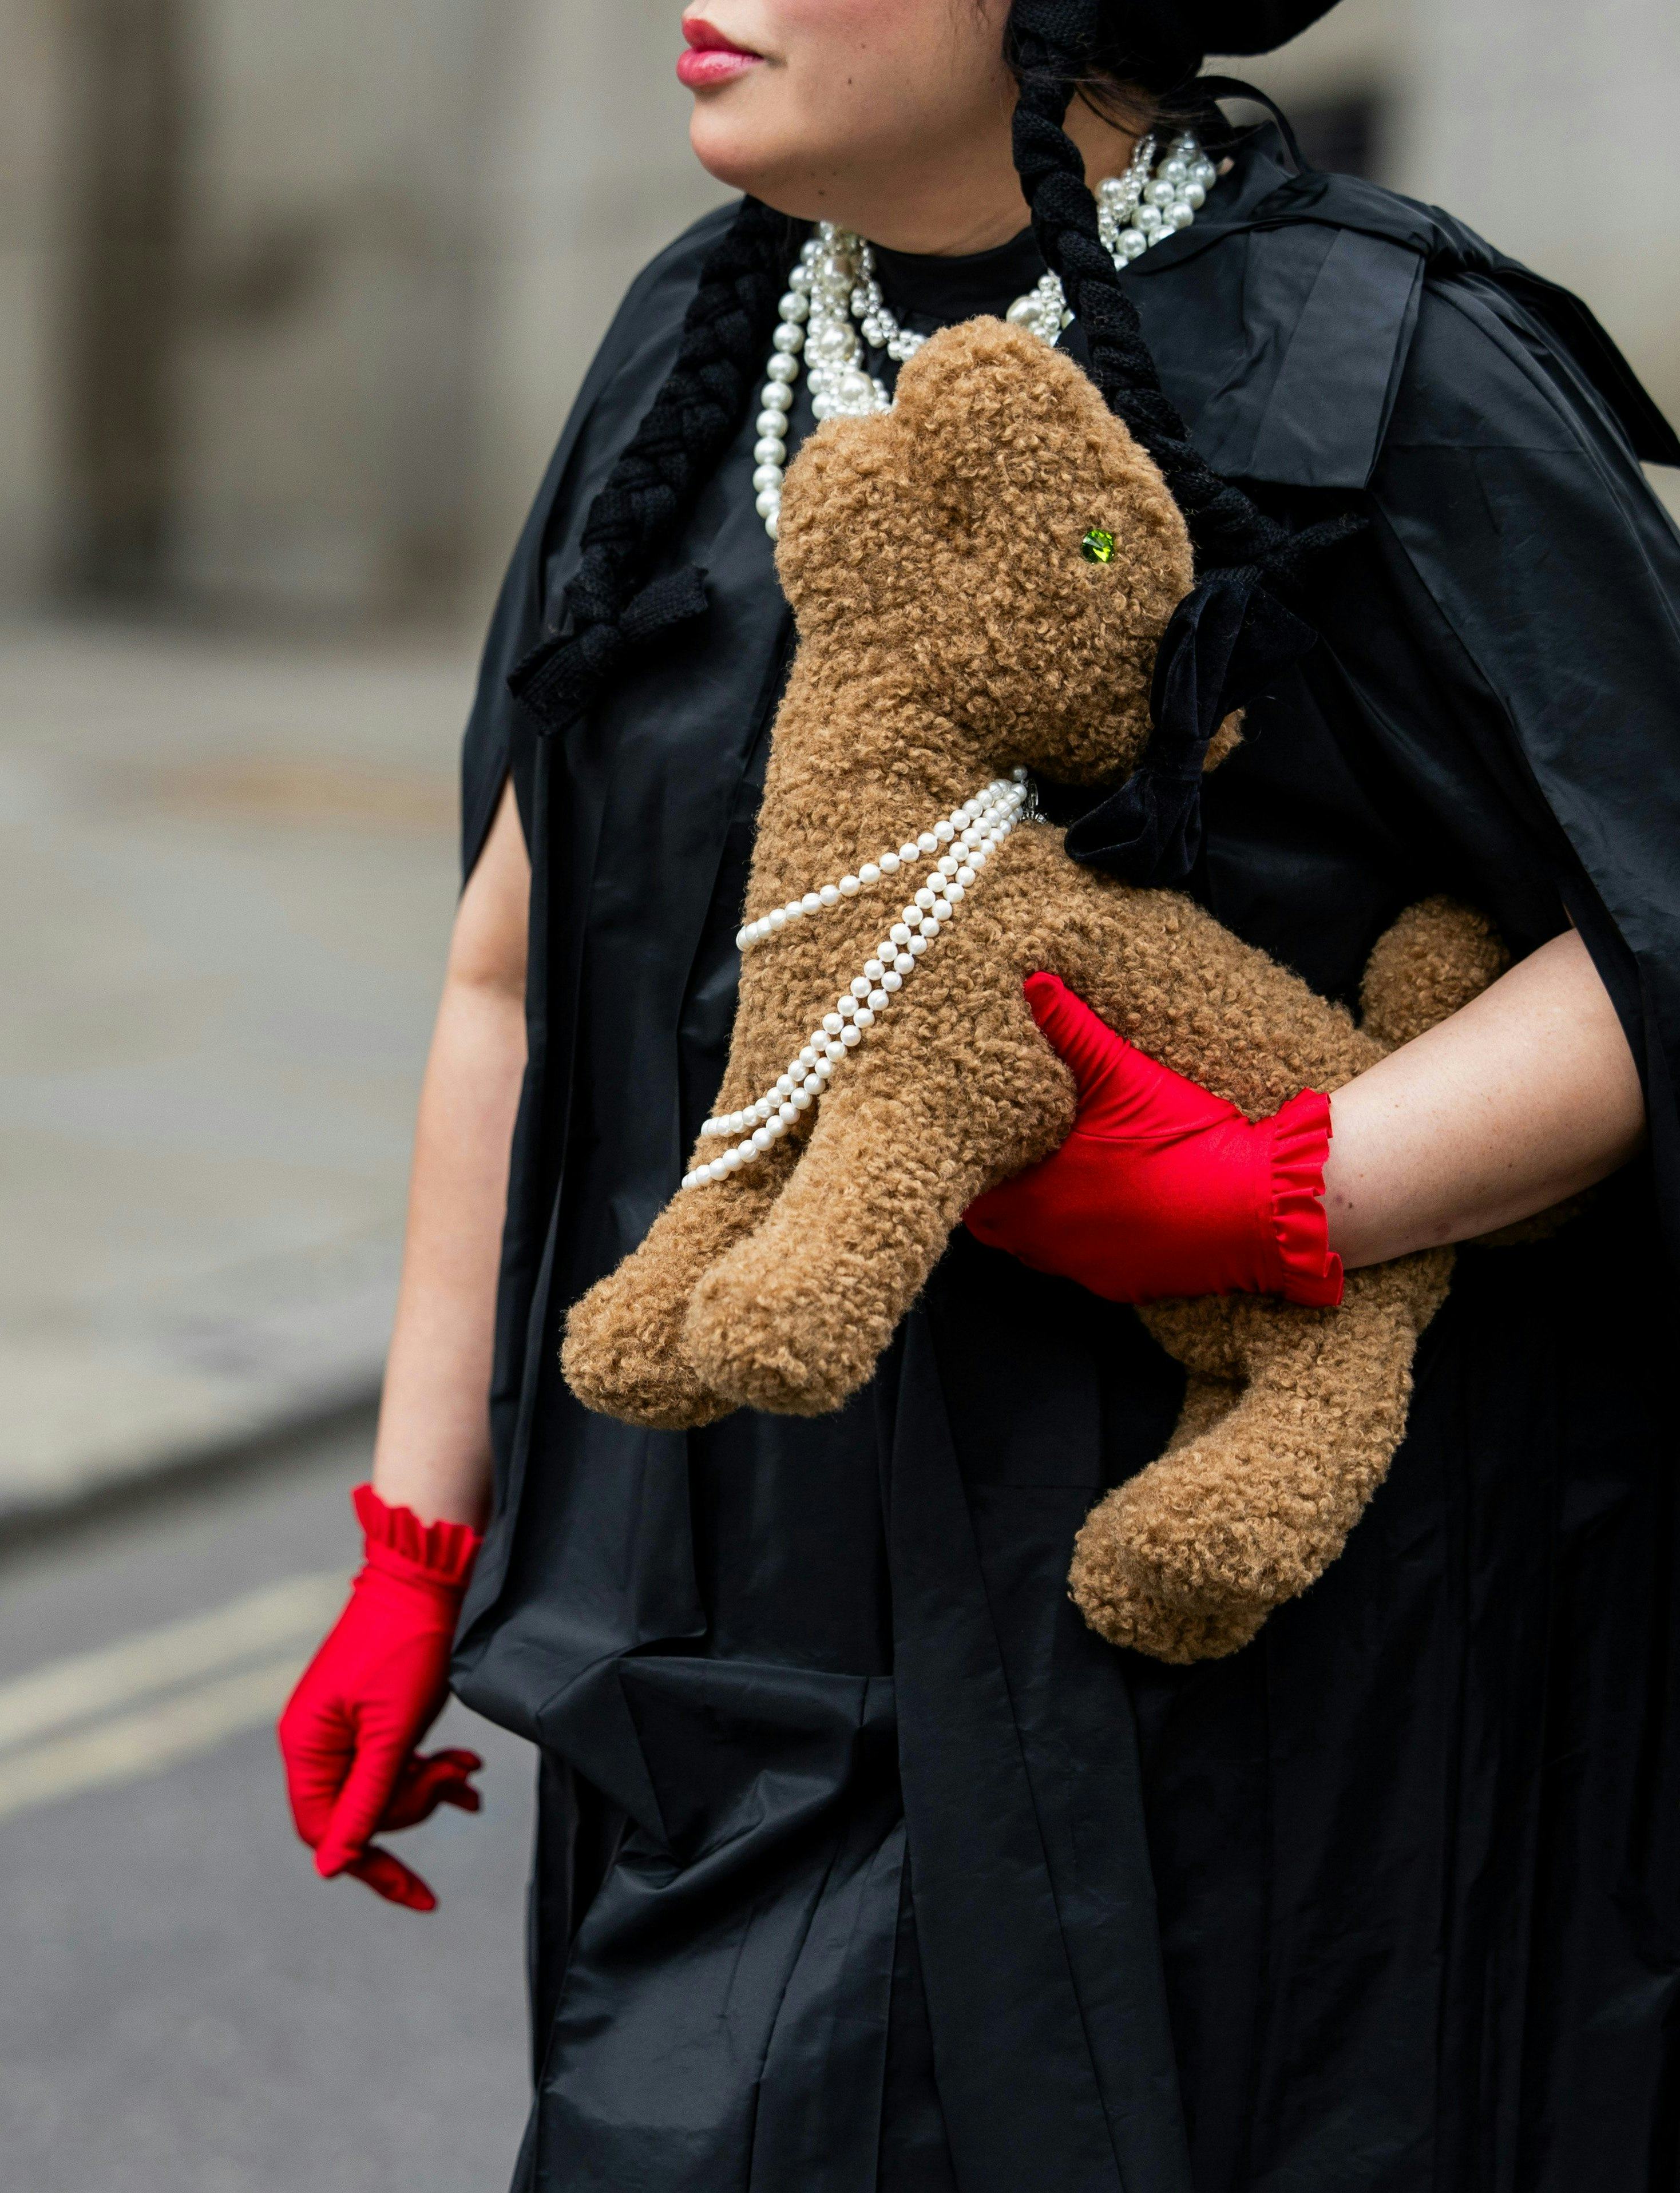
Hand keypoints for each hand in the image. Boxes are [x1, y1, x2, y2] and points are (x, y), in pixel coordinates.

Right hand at [278, 1486, 482, 1912]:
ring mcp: (343, 1726)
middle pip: (358, 1812)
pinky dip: (431, 1767)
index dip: (372, 1864)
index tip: (422, 1894)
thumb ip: (365, 1801)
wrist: (429, 1577)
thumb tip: (332, 1869)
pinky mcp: (372, 1713)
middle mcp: (316, 1739)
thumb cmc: (409, 1649)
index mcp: (305, 1745)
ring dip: (429, 1786)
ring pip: (382, 1789)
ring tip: (469, 1768)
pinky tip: (467, 1768)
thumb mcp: (392, 1734)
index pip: (324, 1832)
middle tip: (457, 1778)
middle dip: (412, 1806)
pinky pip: (394, 1763)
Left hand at [964, 972, 1341, 1305]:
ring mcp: (1085, 1268)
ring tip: (1051, 1178)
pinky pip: (1078, 1265)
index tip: (980, 1138)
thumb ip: (1074, 1031)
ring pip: (1032, 1249)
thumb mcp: (1126, 1077)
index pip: (970, 1191)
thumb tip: (1035, 984)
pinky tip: (1102, 1208)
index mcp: (1037, 1195)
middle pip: (993, 1225)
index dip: (971, 1164)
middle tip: (1011, 1155)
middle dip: (995, 1193)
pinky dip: (1079, 1241)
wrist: (1258, 1208)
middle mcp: (1051, 1242)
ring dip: (1033, 1219)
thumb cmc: (1187, 1143)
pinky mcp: (1119, 1284)